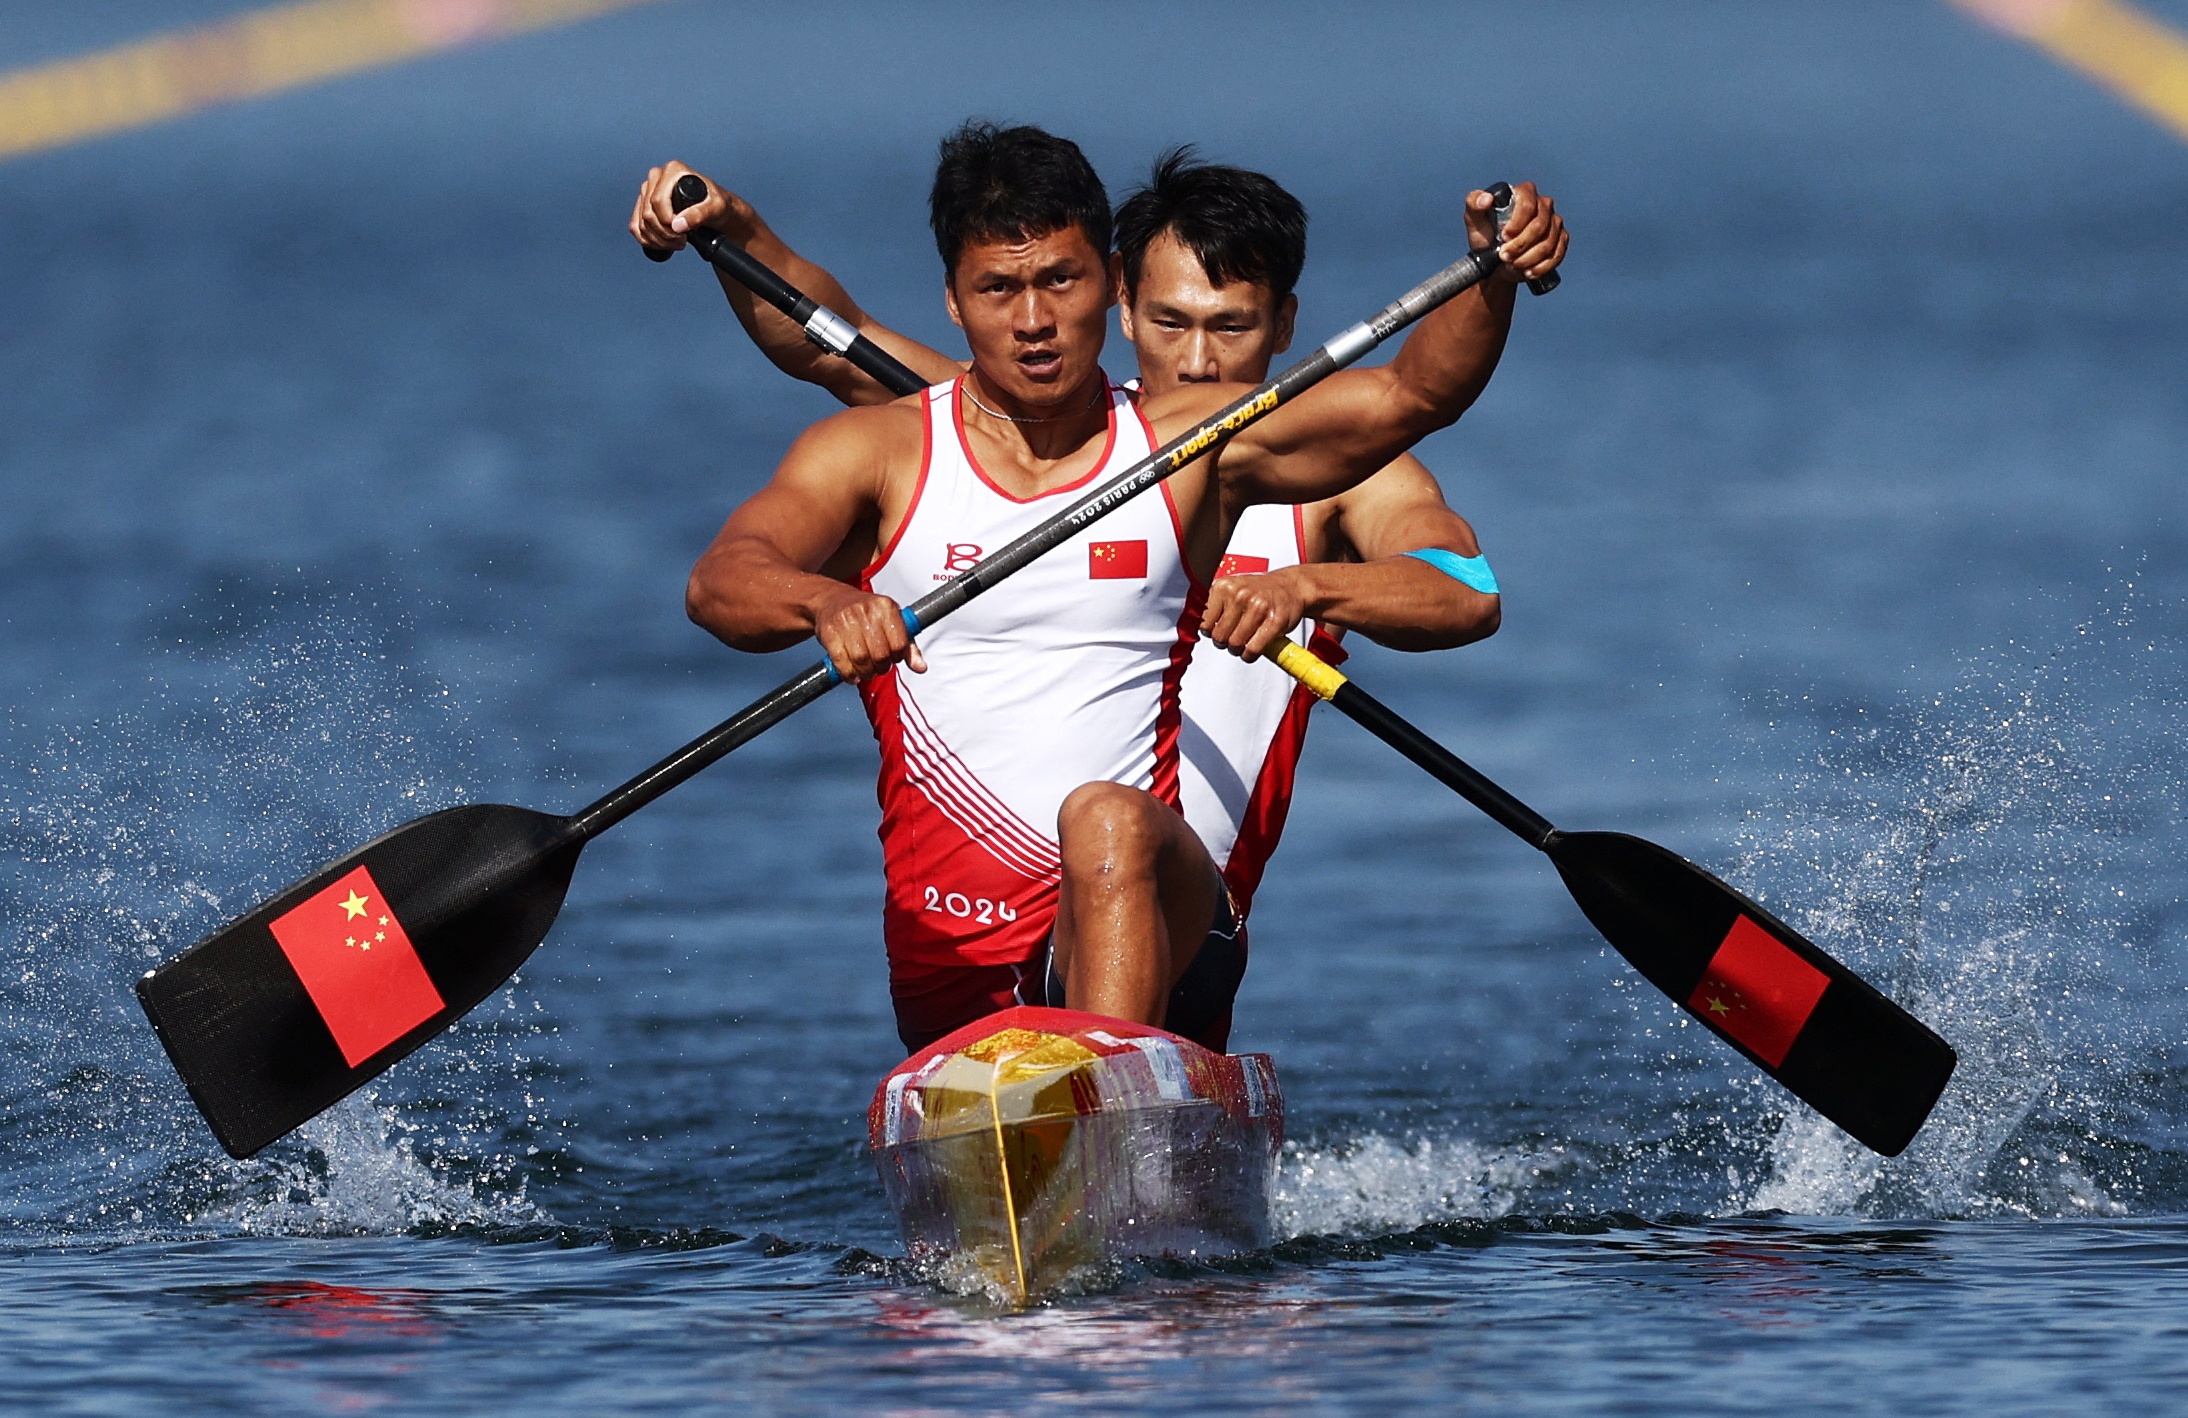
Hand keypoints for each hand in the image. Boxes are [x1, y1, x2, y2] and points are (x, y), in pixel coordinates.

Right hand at [629, 160, 754, 254]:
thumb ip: (700, 214)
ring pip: (640, 222)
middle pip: (648, 213)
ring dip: (657, 240)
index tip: (683, 234)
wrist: (715, 211)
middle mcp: (657, 177)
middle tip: (682, 241)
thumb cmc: (717, 204)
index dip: (667, 222)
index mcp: (673, 170)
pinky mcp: (643, 204)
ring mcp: (648, 190)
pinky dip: (647, 240)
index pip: (658, 200)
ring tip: (677, 243)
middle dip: (664, 234)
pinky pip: (635, 226)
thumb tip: (678, 225)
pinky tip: (662, 244)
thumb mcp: (716, 208)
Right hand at [811, 584, 925, 682]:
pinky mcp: (829, 632)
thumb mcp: (891, 622)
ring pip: (861, 660)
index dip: (897, 657)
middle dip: (881, 668)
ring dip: (865, 673)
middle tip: (878, 667)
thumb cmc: (866, 614)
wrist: (832, 600)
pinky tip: (852, 673)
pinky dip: (848, 674)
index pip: (899, 644)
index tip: (893, 658)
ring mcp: (846, 620)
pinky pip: (841, 662)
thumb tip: (921, 667)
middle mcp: (866, 611)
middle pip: (880, 655)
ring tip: (866, 670)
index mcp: (886, 607)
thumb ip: (908, 645)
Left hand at [1200, 569, 1309, 662]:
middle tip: (1232, 639)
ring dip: (1238, 650)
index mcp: (1224, 586)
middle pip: (1218, 636)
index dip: (1211, 631)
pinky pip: (1253, 649)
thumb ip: (1215, 605)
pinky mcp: (1274, 622)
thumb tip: (1200, 628)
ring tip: (1244, 643)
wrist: (1291, 586)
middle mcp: (1240, 594)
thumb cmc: (1260, 591)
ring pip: (1235, 644)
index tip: (1218, 631)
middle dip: (1224, 643)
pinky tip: (1253, 650)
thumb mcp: (1233, 588)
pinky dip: (1250, 655)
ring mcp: (1258, 607)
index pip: (1204, 622)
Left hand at [1464, 182, 1567, 287]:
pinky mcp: (1561, 240)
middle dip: (1520, 245)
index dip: (1517, 223)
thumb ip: (1473, 203)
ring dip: (1528, 258)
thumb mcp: (1474, 220)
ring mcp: (1555, 222)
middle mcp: (1544, 205)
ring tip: (1512, 265)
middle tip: (1504, 256)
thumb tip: (1486, 199)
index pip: (1527, 204)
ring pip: (1548, 243)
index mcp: (1525, 193)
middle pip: (1539, 225)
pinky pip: (1557, 255)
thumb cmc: (1486, 236)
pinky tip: (1528, 272)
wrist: (1496, 261)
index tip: (1503, 237)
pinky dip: (1541, 267)